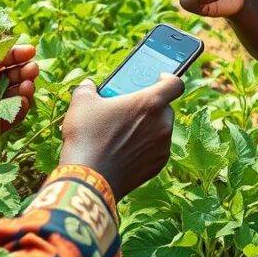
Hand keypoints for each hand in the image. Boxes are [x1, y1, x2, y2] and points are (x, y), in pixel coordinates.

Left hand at [0, 45, 38, 158]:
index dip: (18, 55)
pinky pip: (13, 116)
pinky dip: (21, 107)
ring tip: (27, 83)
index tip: (30, 51)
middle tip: (31, 68)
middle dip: (25, 70)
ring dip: (26, 88)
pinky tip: (22, 99)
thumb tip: (9, 46)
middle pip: (14, 77)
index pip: (4, 61)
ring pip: (17, 96)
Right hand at [58, 74, 183, 198]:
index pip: (175, 83)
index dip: (168, 78)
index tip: (158, 79)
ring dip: (148, 126)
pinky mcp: (157, 166)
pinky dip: (146, 146)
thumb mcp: (82, 103)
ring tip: (124, 130)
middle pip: (166, 107)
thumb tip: (89, 86)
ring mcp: (162, 147)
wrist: (89, 178)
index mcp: (150, 103)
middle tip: (131, 107)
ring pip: (161, 129)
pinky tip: (125, 148)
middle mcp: (162, 124)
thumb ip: (88, 88)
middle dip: (151, 105)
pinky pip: (156, 149)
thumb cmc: (87, 136)